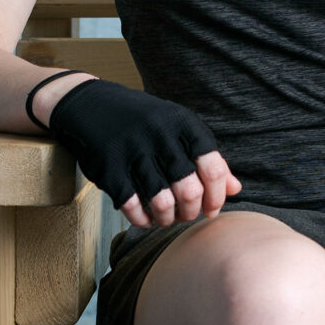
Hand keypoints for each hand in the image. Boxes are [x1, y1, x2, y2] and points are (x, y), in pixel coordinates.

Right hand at [41, 77, 240, 227]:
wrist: (89, 106)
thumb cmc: (143, 122)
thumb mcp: (177, 130)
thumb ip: (206, 158)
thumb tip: (235, 189)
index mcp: (183, 124)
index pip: (213, 168)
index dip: (216, 197)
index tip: (212, 210)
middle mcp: (160, 134)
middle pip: (189, 190)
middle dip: (191, 212)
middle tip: (187, 216)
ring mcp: (132, 150)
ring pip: (161, 201)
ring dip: (167, 218)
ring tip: (166, 218)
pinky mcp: (108, 167)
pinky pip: (132, 205)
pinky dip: (141, 219)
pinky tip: (144, 218)